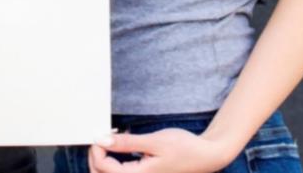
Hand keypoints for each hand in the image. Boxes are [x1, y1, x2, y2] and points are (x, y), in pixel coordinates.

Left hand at [88, 127, 232, 172]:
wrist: (206, 156)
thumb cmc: (185, 148)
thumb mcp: (154, 141)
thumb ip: (127, 143)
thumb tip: (101, 140)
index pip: (103, 168)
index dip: (96, 149)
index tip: (101, 133)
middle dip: (96, 155)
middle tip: (102, 135)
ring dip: (103, 157)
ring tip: (111, 138)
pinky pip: (120, 170)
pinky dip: (113, 158)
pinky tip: (121, 142)